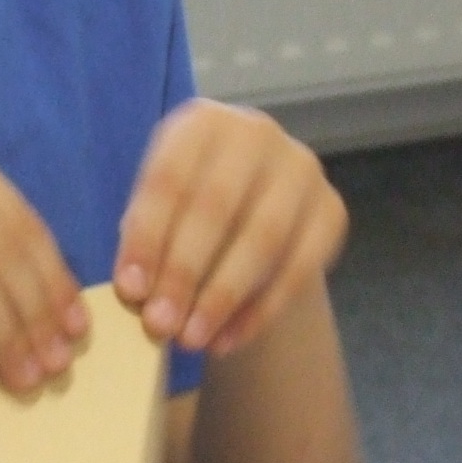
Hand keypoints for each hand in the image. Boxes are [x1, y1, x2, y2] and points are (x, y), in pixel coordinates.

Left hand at [115, 100, 345, 357]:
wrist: (256, 200)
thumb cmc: (189, 205)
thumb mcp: (161, 205)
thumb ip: (146, 238)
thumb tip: (136, 292)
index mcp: (201, 122)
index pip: (169, 180)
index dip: (147, 237)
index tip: (129, 290)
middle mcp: (256, 133)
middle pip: (216, 207)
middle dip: (184, 272)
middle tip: (159, 324)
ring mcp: (301, 169)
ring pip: (263, 239)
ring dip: (223, 296)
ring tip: (192, 339)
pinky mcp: (332, 209)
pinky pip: (299, 267)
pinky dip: (261, 310)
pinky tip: (228, 340)